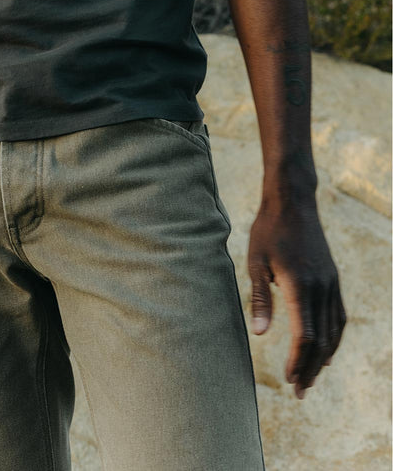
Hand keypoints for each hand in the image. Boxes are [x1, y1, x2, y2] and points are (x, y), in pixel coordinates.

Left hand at [248, 200, 344, 397]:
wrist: (293, 203)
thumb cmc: (268, 231)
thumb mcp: (256, 262)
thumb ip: (259, 299)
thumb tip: (257, 334)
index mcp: (300, 285)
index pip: (303, 335)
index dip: (297, 361)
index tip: (288, 380)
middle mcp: (321, 287)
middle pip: (321, 340)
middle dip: (309, 368)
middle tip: (299, 392)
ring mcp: (331, 283)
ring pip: (333, 331)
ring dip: (322, 358)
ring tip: (310, 379)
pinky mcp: (333, 280)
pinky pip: (339, 317)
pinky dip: (333, 338)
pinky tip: (325, 352)